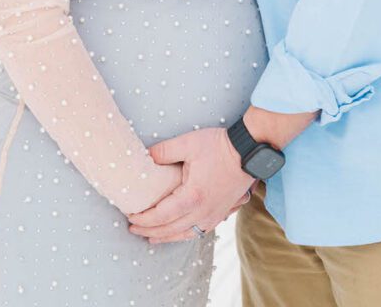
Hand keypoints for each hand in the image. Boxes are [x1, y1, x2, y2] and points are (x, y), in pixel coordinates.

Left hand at [127, 127, 253, 243]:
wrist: (249, 151)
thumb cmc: (219, 146)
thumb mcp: (188, 143)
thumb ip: (163, 151)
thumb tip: (145, 157)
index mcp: (192, 197)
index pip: (161, 216)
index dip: (144, 219)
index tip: (130, 217)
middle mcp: (203, 212)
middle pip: (170, 229)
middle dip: (149, 230)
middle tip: (133, 229)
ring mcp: (214, 215)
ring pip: (185, 234)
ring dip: (166, 237)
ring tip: (151, 237)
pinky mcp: (222, 213)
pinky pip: (199, 231)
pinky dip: (184, 235)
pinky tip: (179, 233)